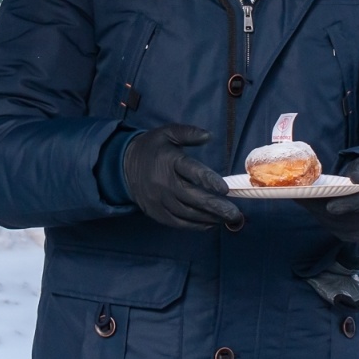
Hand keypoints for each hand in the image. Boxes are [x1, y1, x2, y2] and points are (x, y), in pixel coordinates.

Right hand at [123, 125, 244, 230]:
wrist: (123, 166)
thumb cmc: (152, 148)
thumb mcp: (167, 133)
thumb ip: (188, 133)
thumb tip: (209, 136)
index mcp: (169, 161)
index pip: (191, 171)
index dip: (209, 180)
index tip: (225, 189)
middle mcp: (164, 183)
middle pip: (193, 198)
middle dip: (216, 207)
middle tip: (235, 213)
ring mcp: (160, 200)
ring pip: (188, 213)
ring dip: (210, 218)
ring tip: (228, 218)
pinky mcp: (156, 213)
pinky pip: (178, 223)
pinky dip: (196, 225)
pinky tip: (211, 224)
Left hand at [300, 157, 358, 241]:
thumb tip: (356, 178)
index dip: (348, 205)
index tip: (330, 206)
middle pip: (348, 218)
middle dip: (325, 210)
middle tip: (305, 199)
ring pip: (338, 226)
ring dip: (319, 214)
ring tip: (304, 199)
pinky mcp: (353, 235)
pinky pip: (334, 230)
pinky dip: (320, 218)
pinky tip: (311, 205)